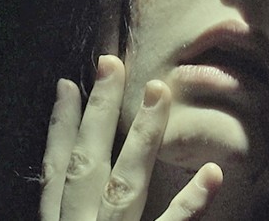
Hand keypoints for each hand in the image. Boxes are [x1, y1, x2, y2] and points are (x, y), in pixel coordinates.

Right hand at [39, 55, 222, 219]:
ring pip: (124, 183)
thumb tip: (87, 183)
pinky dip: (190, 203)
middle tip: (112, 62)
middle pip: (85, 164)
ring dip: (142, 135)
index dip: (60, 127)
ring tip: (159, 92)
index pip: (56, 172)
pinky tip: (212, 173)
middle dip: (98, 111)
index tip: (67, 84)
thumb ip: (76, 214)